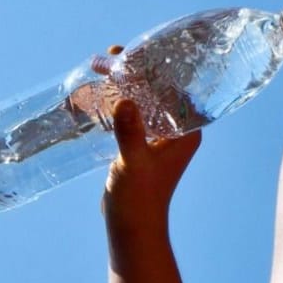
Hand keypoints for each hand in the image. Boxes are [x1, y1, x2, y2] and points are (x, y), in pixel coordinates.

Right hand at [98, 43, 203, 237]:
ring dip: (123, 85)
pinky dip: (115, 103)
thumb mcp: (132, 164)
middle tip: (110, 56)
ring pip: (142, 100)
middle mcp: (176, 131)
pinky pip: (130, 115)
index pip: (175, 87)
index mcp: (186, 132)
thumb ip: (130, 133)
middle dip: (134, 71)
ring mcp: (158, 138)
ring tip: (100, 70)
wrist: (131, 229)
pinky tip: (96, 95)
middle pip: (157, 89)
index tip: (131, 52)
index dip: (155, 66)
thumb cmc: (139, 200)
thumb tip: (126, 101)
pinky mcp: (141, 146)